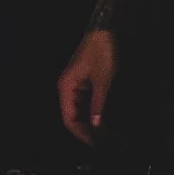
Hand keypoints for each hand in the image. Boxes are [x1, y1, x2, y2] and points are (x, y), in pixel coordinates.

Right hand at [58, 28, 116, 143]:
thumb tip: (95, 125)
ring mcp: (76, 85)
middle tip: (103, 142)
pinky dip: (95, 111)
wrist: (106, 30)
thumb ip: (98, 104)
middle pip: (73, 116)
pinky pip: (87, 102)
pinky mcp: (85, 83)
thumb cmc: (102, 53)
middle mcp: (67, 88)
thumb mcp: (103, 80)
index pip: (68, 118)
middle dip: (87, 130)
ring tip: (106, 134)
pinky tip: (106, 119)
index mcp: (66, 87)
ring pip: (80, 111)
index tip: (94, 144)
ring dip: (91, 122)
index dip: (80, 134)